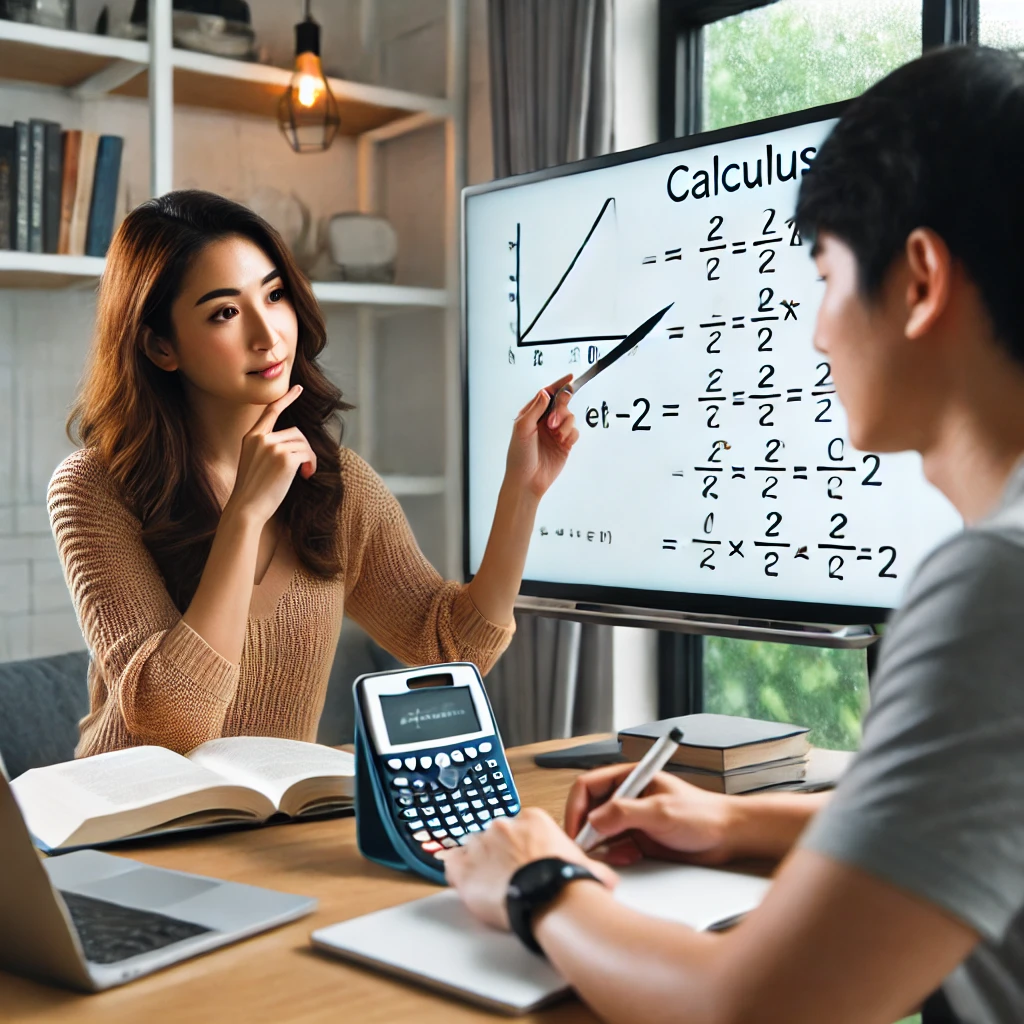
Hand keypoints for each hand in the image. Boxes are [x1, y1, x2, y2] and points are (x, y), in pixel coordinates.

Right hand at [223, 385, 316, 526]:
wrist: (246, 508)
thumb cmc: (253, 490)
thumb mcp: (255, 461)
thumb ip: (269, 447)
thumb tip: (296, 444)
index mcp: (251, 437)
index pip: (271, 411)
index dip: (286, 399)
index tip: (298, 388)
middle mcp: (261, 438)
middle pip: (296, 432)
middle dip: (304, 448)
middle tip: (305, 466)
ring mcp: (272, 447)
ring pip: (303, 444)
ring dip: (309, 458)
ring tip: (305, 473)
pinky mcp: (284, 458)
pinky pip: (307, 454)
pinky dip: (311, 464)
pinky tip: (305, 475)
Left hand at [438, 807, 617, 930]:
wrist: (550, 899)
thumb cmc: (569, 883)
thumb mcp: (589, 867)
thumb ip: (589, 865)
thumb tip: (605, 879)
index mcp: (533, 819)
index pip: (519, 828)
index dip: (521, 848)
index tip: (526, 863)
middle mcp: (504, 826)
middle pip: (495, 837)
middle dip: (501, 855)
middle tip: (512, 879)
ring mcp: (481, 845)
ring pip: (473, 850)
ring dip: (481, 866)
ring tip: (494, 888)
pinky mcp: (464, 868)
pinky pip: (450, 864)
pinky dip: (456, 873)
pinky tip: (466, 885)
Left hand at [504, 374, 579, 499]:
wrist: (527, 481)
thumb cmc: (519, 456)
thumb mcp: (522, 428)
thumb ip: (535, 409)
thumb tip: (545, 393)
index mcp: (531, 415)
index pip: (546, 394)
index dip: (558, 385)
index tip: (570, 378)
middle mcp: (544, 422)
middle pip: (561, 403)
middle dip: (560, 409)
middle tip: (553, 420)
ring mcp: (555, 433)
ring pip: (570, 417)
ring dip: (565, 423)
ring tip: (555, 435)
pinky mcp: (565, 444)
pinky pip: (575, 432)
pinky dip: (571, 434)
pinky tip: (563, 442)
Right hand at [564, 763, 737, 867]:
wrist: (728, 837)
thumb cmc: (703, 815)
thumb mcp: (661, 812)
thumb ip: (625, 813)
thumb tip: (594, 821)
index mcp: (630, 778)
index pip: (588, 786)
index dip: (576, 807)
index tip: (575, 830)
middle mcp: (627, 797)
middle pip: (590, 810)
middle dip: (586, 830)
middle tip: (586, 850)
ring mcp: (633, 819)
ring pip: (600, 832)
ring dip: (601, 846)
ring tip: (612, 856)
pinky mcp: (639, 839)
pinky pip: (615, 848)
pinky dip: (615, 856)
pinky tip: (628, 858)